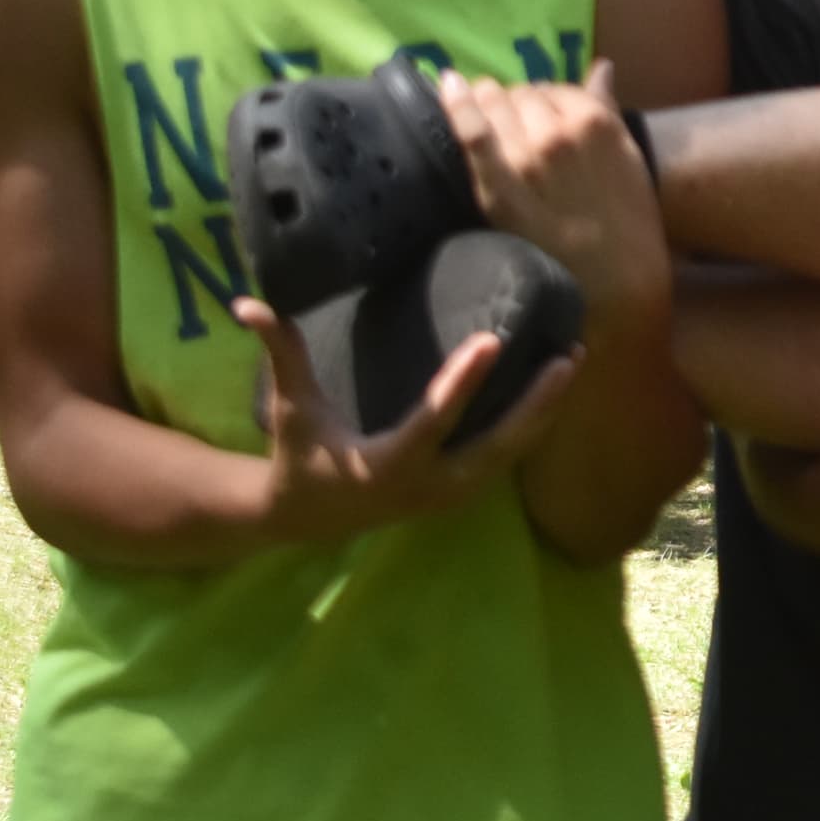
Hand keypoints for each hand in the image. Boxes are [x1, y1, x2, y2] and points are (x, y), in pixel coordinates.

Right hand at [238, 293, 577, 544]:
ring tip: (573, 362)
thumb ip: (280, 354)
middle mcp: (427, 485)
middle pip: (496, 445)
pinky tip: (556, 391)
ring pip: (511, 455)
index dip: (463, 382)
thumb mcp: (289, 408)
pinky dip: (533, 427)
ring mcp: (449, 495)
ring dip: (544, 412)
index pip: (433, 420)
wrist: (306, 518)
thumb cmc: (299, 453)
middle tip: (568, 356)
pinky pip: (507, 459)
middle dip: (534, 404)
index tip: (493, 339)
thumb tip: (247, 303)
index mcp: (385, 464)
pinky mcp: (461, 494)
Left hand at [439, 65, 668, 322]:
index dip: (542, 100)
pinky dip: (457, 106)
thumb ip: (608, 109)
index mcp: (597, 121)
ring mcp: (527, 159)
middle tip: (512, 128)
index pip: (554, 89)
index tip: (536, 116)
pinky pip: (473, 136)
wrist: (618, 282)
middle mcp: (560, 131)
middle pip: (521, 95)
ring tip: (482, 114)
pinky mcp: (499, 189)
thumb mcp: (629, 158)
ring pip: (495, 105)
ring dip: (488, 103)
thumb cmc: (629, 222)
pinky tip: (448, 84)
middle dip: (515, 104)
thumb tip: (602, 67)